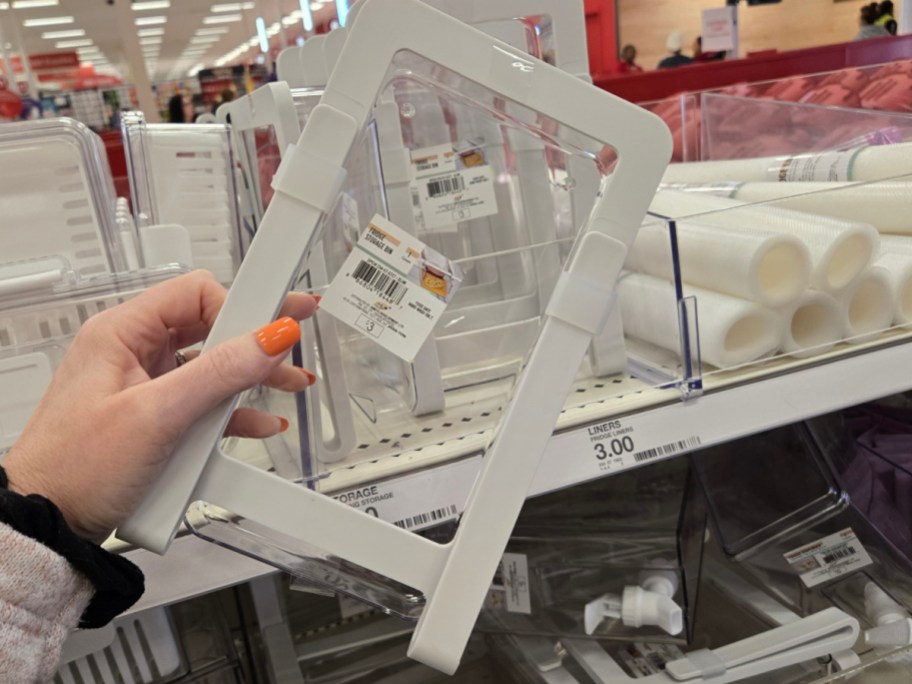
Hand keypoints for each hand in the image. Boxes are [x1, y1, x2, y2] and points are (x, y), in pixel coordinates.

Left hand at [3, 270, 317, 543]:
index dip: (240, 306)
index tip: (279, 325)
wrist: (48, 525)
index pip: (196, 294)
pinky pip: (203, 400)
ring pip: (210, 364)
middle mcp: (131, 351)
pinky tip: (260, 421)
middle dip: (256, 338)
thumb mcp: (157, 416)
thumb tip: (270, 337)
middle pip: (208, 325)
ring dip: (251, 376)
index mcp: (120, 333)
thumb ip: (219, 373)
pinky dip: (233, 410)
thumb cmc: (75, 469)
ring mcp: (143, 384)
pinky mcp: (153, 416)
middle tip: (297, 335)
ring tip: (290, 383)